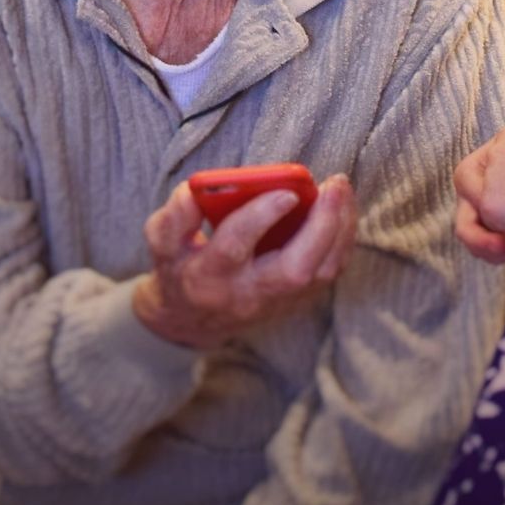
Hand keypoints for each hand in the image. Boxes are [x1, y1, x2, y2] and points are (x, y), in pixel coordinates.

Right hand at [134, 174, 356, 349]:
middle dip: (320, 226)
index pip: (233, 248)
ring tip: (342, 190)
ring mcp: (277, 302)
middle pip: (293, 270)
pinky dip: (341, 240)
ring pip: (321, 274)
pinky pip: (329, 273)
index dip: (259, 218)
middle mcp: (246, 294)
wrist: (191, 320)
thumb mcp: (163, 242)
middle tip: (333, 185)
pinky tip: (342, 209)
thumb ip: (173, 215)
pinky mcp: (297, 301)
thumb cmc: (181, 268)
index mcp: (208, 276)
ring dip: (339, 230)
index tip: (284, 191)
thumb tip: (194, 188)